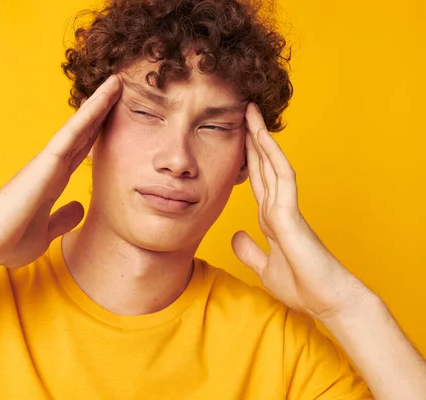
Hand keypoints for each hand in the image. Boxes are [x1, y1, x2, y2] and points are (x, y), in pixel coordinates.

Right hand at [0, 75, 121, 268]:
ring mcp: (49, 161)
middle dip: (101, 113)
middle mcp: (52, 167)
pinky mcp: (48, 160)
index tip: (112, 121)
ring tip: (117, 81)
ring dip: (100, 103)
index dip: (96, 135)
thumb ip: (62, 219)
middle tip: (119, 90)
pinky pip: (74, 130)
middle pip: (83, 134)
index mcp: (53, 182)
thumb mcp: (46, 233)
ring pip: (80, 125)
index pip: (80, 153)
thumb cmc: (8, 241)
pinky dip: (91, 111)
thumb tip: (80, 207)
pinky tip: (106, 94)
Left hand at [231, 103, 369, 321]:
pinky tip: (262, 138)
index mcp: (272, 219)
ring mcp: (286, 209)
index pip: (256, 180)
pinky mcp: (291, 215)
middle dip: (251, 139)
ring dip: (261, 137)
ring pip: (273, 164)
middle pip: (263, 166)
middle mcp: (279, 208)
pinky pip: (282, 178)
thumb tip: (235, 236)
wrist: (329, 303)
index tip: (235, 137)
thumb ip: (250, 251)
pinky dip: (272, 157)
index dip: (246, 158)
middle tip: (242, 111)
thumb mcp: (265, 267)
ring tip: (250, 112)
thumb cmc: (303, 287)